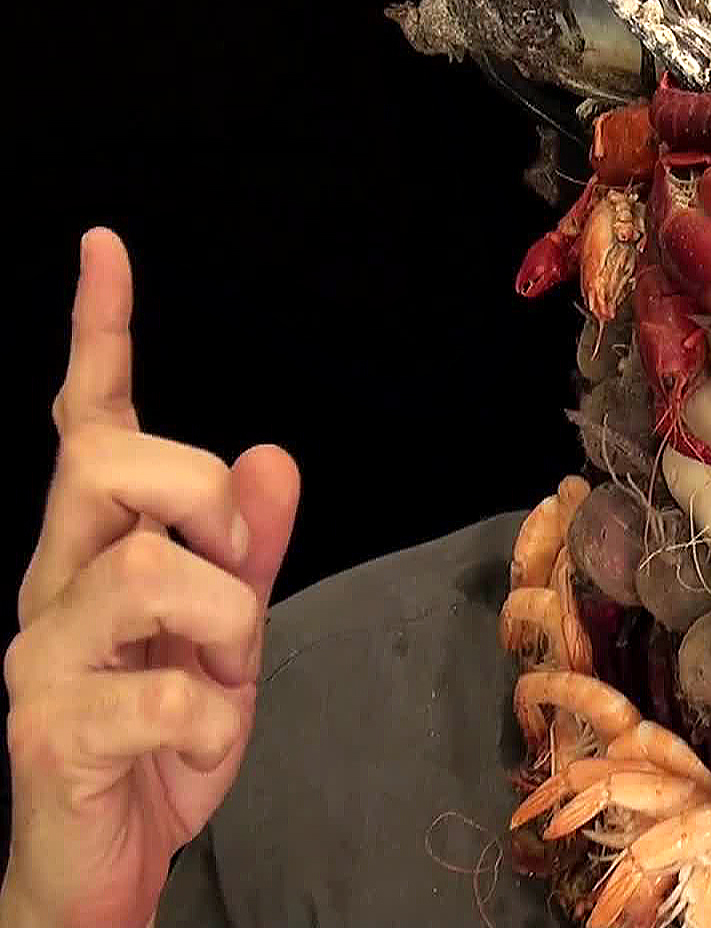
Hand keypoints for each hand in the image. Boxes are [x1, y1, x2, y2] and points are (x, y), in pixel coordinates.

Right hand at [2, 228, 300, 927]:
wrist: (103, 863)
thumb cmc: (162, 738)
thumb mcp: (229, 635)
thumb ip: (248, 549)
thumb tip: (270, 456)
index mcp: (93, 551)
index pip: (90, 424)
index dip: (100, 336)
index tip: (106, 247)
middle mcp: (51, 586)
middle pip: (109, 465)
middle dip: (201, 497)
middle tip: (234, 571)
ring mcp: (41, 659)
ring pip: (145, 571)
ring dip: (227, 620)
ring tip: (226, 677)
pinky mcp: (51, 734)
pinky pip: (158, 694)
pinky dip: (212, 720)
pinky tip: (205, 742)